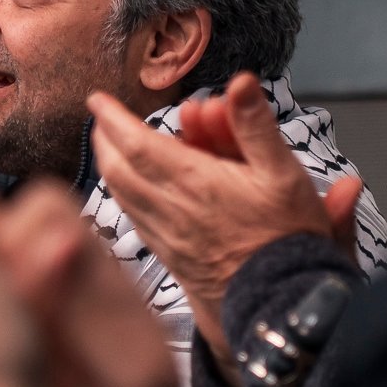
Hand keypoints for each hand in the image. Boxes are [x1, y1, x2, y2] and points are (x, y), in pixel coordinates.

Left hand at [89, 72, 366, 371]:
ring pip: (123, 198)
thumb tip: (240, 82)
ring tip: (110, 150)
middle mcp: (173, 210)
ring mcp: (169, 238)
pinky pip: (137, 222)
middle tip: (100, 121)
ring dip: (110, 169)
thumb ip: (256, 126)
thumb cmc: (289, 240)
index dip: (112, 118)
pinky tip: (132, 194)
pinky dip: (126, 199)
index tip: (98, 100)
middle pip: (119, 170)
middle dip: (104, 140)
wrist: (283, 304)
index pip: (137, 143)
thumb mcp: (284, 174)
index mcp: (196, 183)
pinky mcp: (172, 259)